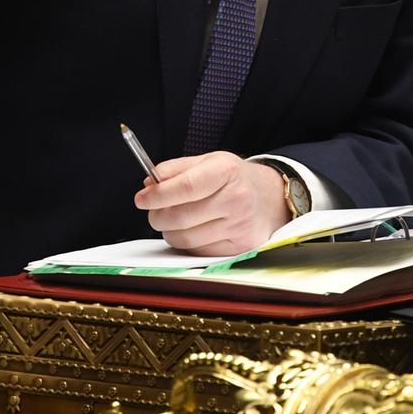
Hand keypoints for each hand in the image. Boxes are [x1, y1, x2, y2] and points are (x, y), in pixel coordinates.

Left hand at [133, 152, 290, 254]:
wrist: (271, 198)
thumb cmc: (234, 179)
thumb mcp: (209, 161)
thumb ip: (176, 169)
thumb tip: (149, 183)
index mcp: (226, 171)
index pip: (185, 187)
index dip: (158, 195)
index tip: (142, 198)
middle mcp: (236, 199)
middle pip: (181, 217)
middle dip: (157, 216)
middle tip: (153, 210)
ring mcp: (239, 226)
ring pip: (185, 238)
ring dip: (170, 231)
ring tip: (174, 220)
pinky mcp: (240, 248)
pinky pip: (198, 252)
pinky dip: (187, 243)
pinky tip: (193, 230)